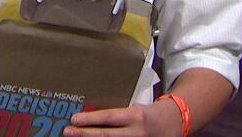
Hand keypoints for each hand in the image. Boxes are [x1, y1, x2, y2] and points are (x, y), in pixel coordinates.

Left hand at [62, 100, 180, 136]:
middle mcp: (137, 132)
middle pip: (106, 136)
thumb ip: (117, 115)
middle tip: (68, 131)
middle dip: (85, 134)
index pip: (109, 118)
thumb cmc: (150, 114)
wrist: (174, 123)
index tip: (74, 119)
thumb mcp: (135, 108)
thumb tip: (92, 118)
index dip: (90, 119)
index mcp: (136, 116)